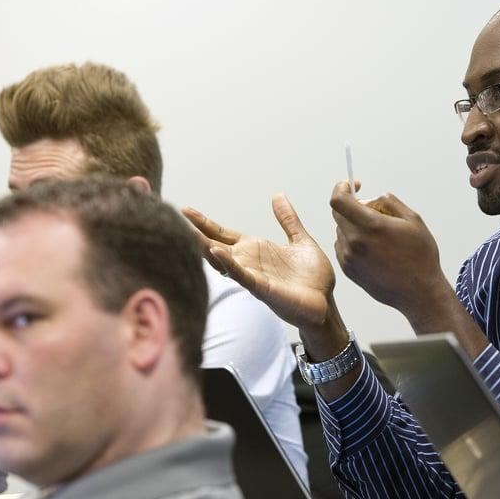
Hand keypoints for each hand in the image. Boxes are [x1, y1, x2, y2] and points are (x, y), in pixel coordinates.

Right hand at [183, 195, 336, 329]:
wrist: (326, 302)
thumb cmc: (313, 278)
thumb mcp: (300, 241)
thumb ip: (288, 220)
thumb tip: (278, 196)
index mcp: (255, 250)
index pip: (223, 233)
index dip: (205, 223)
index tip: (185, 209)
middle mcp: (248, 262)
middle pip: (214, 245)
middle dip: (195, 233)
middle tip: (174, 218)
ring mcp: (253, 275)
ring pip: (222, 260)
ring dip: (205, 247)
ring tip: (188, 232)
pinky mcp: (262, 288)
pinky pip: (242, 275)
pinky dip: (229, 264)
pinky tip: (216, 252)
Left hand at [330, 182, 448, 320]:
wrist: (419, 293)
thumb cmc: (421, 257)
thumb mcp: (413, 220)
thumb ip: (389, 202)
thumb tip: (373, 198)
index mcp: (371, 226)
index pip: (338, 201)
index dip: (341, 188)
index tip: (352, 185)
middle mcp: (355, 242)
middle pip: (338, 214)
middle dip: (352, 206)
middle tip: (373, 212)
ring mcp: (349, 258)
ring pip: (341, 231)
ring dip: (353, 226)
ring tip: (378, 236)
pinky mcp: (348, 271)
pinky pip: (342, 247)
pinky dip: (352, 242)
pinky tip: (373, 250)